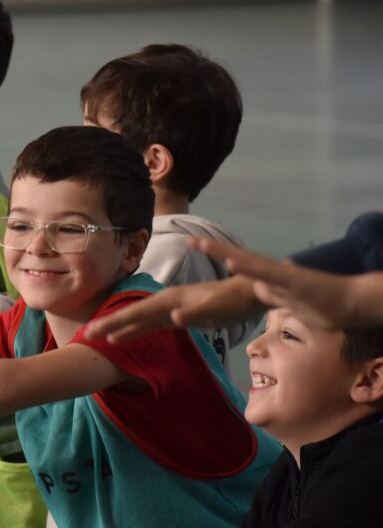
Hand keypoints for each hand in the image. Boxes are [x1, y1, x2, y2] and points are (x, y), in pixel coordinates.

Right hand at [84, 274, 260, 342]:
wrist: (252, 292)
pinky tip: (125, 337)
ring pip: (139, 319)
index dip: (115, 322)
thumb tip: (172, 318)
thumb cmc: (236, 301)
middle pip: (132, 314)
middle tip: (86, 336)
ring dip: (119, 328)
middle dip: (109, 324)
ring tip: (99, 338)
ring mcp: (172, 309)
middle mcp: (167, 302)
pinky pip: (150, 325)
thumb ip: (195, 313)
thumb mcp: (217, 308)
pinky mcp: (178, 317)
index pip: (136, 312)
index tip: (95, 332)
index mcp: (171, 299)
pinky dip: (135, 330)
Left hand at [191, 237, 367, 331]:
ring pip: (249, 263)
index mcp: (270, 278)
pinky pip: (267, 275)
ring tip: (203, 244)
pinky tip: (232, 262)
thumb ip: (272, 293)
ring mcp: (282, 276)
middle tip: (189, 239)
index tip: (195, 244)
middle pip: (238, 258)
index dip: (217, 254)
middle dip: (213, 248)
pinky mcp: (293, 282)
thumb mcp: (289, 301)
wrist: (354, 303)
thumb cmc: (324, 305)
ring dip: (225, 253)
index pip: (238, 264)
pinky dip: (249, 268)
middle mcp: (272, 273)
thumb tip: (259, 288)